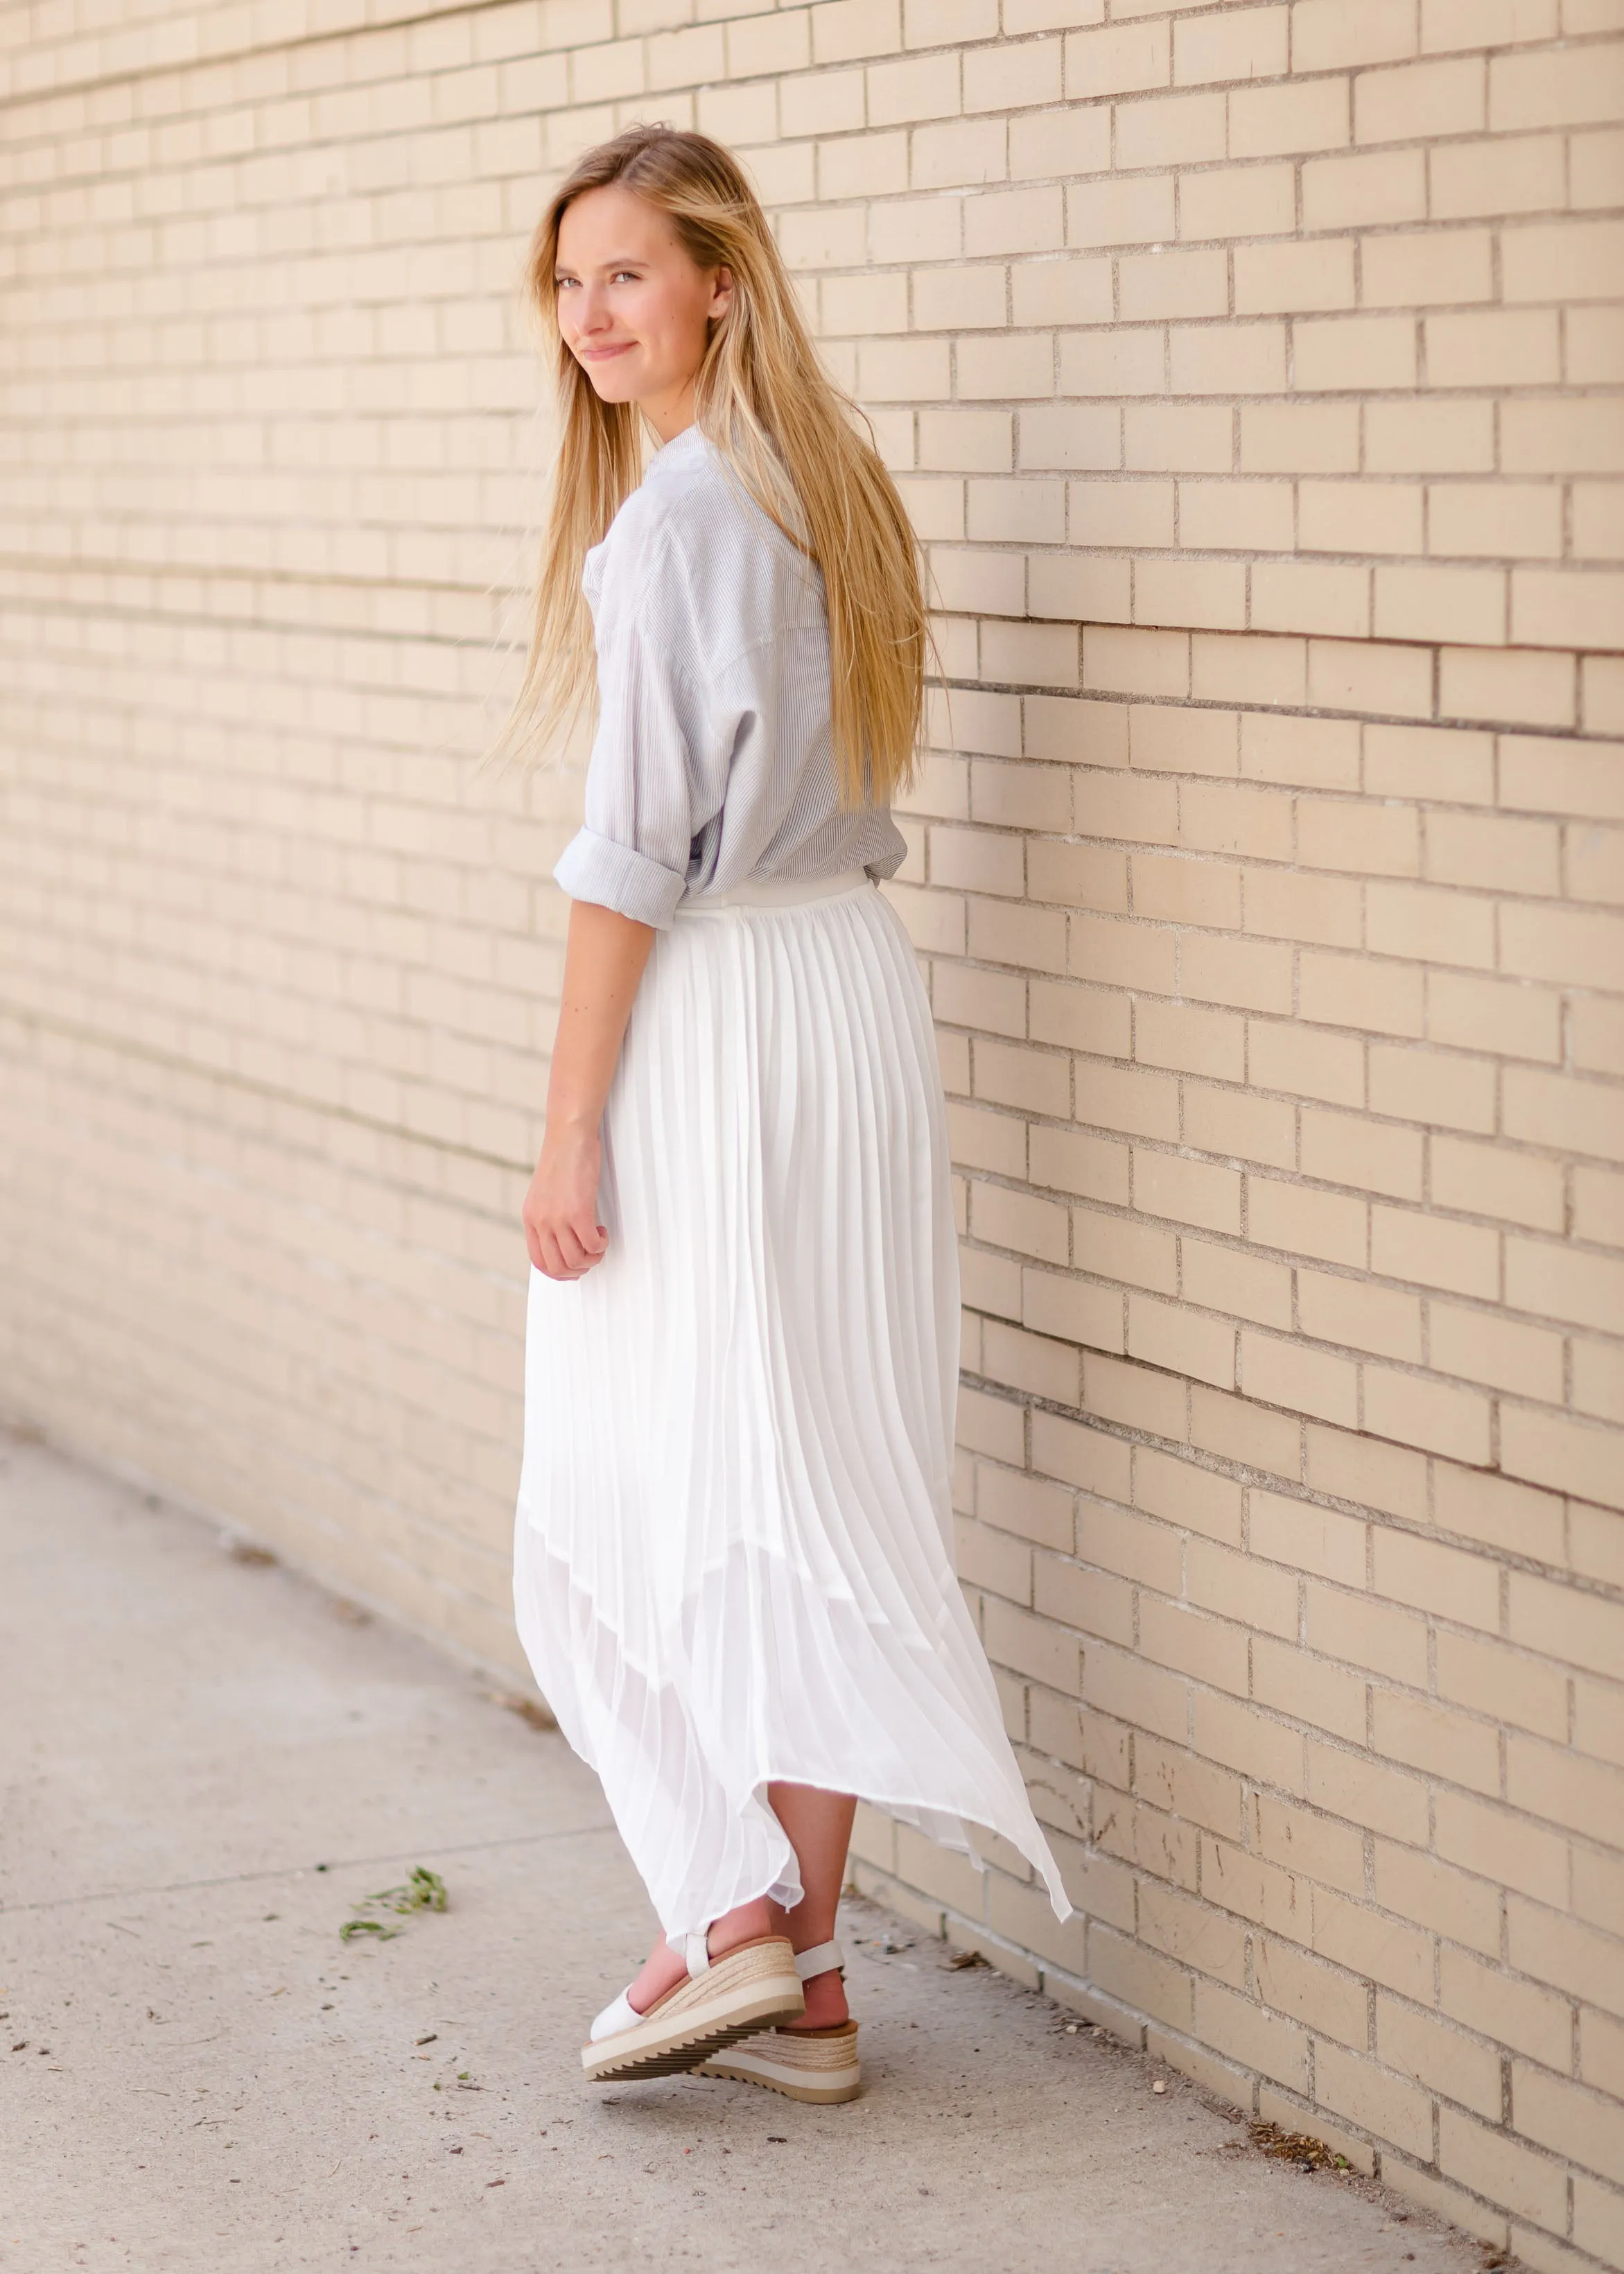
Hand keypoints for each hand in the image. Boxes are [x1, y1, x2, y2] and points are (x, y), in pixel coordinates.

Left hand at [523, 1121, 608, 1280]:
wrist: (568, 1137)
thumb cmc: (562, 1160)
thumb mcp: (545, 1194)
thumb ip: (548, 1216)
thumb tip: (561, 1240)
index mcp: (531, 1219)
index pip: (539, 1262)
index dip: (559, 1272)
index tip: (574, 1267)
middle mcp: (541, 1222)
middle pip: (558, 1267)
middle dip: (578, 1269)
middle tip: (591, 1256)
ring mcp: (558, 1218)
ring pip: (576, 1260)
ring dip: (593, 1257)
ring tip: (598, 1242)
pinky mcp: (578, 1211)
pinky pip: (592, 1245)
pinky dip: (601, 1244)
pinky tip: (602, 1230)